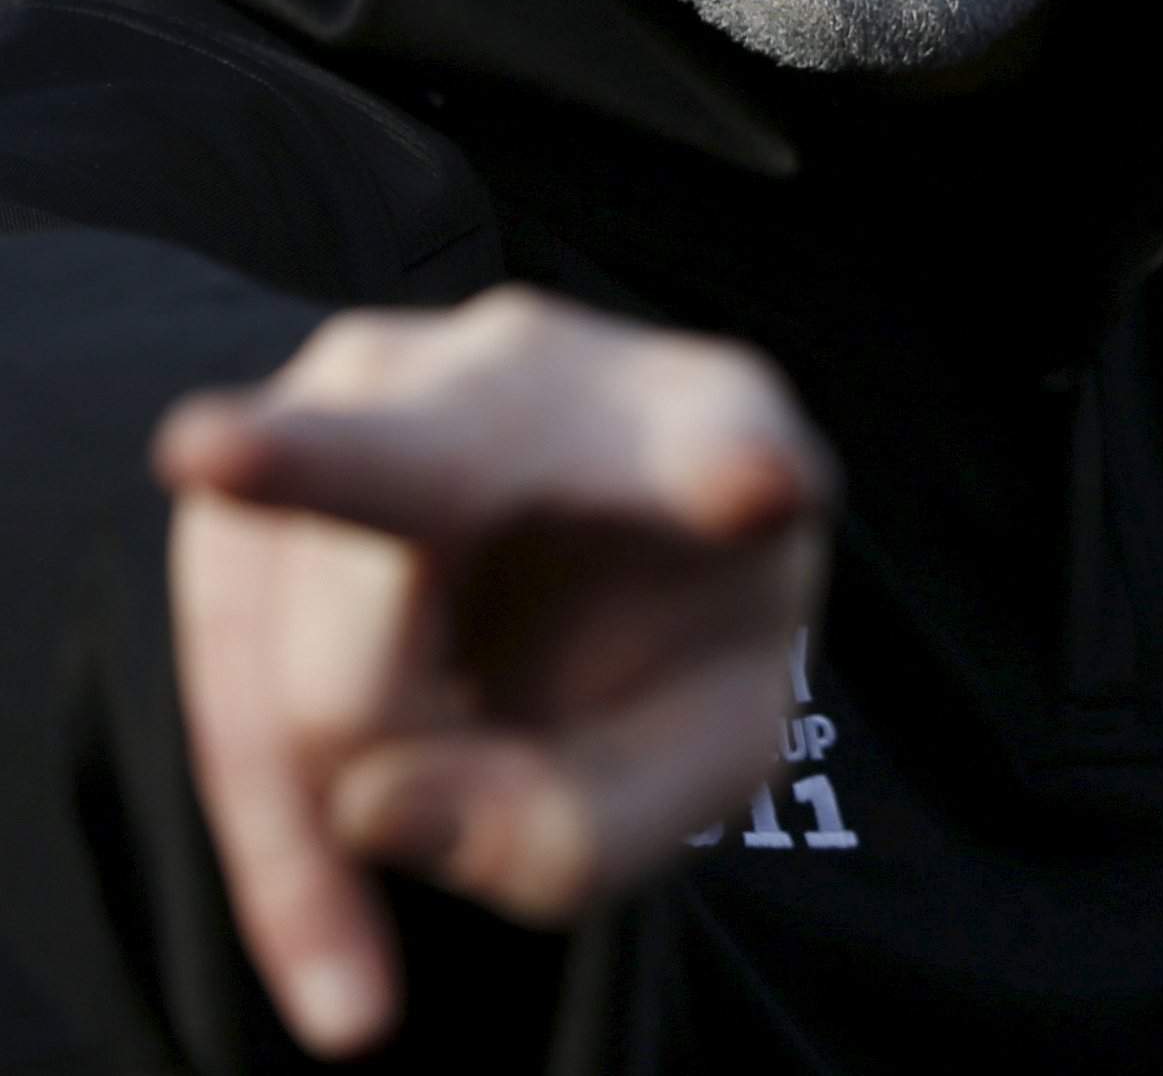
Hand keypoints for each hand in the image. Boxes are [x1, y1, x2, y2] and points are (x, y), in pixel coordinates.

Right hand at [153, 285, 833, 1060]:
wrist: (583, 576)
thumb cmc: (670, 653)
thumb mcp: (696, 767)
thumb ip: (587, 824)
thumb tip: (369, 805)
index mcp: (713, 426)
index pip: (727, 446)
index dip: (740, 473)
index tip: (757, 488)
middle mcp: (537, 370)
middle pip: (418, 477)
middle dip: (322, 488)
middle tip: (212, 457)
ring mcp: (371, 394)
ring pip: (305, 666)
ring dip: (359, 814)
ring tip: (436, 870)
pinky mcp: (250, 479)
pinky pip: (228, 690)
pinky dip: (285, 854)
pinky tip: (347, 985)